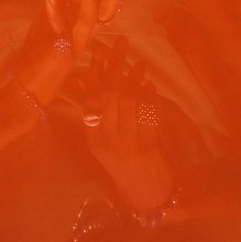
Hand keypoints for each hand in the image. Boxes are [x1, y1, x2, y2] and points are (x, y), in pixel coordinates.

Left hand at [14, 0, 143, 108]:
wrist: (33, 85)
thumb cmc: (43, 51)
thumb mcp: (51, 21)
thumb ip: (60, 2)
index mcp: (87, 26)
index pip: (110, 5)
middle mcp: (86, 34)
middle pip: (106, 10)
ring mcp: (74, 43)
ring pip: (88, 19)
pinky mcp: (59, 50)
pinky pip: (59, 28)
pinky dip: (55, 11)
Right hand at [80, 37, 179, 216]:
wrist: (146, 198)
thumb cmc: (124, 166)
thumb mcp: (104, 143)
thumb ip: (98, 115)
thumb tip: (91, 78)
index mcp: (93, 138)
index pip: (90, 97)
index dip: (95, 70)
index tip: (99, 48)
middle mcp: (106, 141)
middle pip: (109, 93)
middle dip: (115, 64)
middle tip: (122, 43)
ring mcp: (127, 145)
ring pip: (128, 101)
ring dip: (134, 77)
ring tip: (139, 64)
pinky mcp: (148, 148)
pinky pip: (148, 115)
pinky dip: (150, 96)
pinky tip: (150, 87)